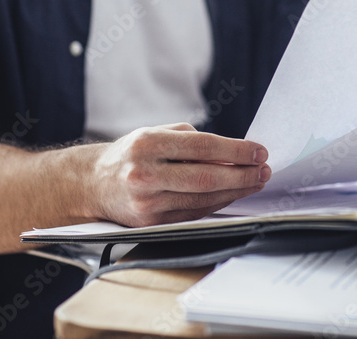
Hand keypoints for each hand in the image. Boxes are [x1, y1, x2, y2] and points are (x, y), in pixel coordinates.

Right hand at [90, 123, 269, 226]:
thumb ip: (190, 139)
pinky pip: (193, 214)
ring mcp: (147, 202)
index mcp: (147, 143)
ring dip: (235, 191)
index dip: (236, 151)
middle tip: (264, 170)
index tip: (259, 151)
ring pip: (203, 199)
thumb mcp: (154, 133)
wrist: (92, 183)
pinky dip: (217, 204)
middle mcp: (145, 173)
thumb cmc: (131, 153)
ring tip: (255, 181)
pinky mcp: (151, 223)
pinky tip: (232, 195)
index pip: (203, 147)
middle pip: (206, 177)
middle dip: (242, 175)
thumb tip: (232, 152)